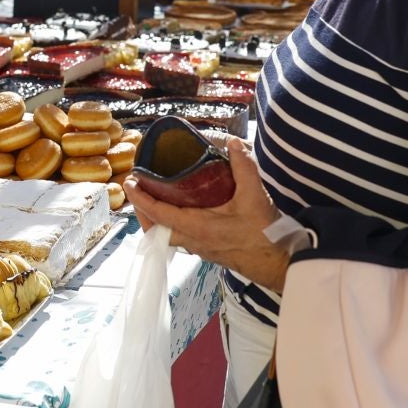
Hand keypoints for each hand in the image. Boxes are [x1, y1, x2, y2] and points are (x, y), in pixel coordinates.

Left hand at [123, 137, 289, 289]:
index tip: (129, 182)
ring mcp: (200, 248)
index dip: (141, 198)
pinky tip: (181, 209)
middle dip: (142, 210)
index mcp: (198, 227)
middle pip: (155, 229)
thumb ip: (243, 166)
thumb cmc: (264, 234)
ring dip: (156, 218)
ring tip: (155, 195)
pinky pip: (180, 237)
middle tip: (138, 189)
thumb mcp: (255, 195)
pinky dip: (171, 223)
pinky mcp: (208, 251)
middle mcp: (193, 241)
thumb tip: (232, 142)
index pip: (158, 214)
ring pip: (167, 235)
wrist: (278, 264)